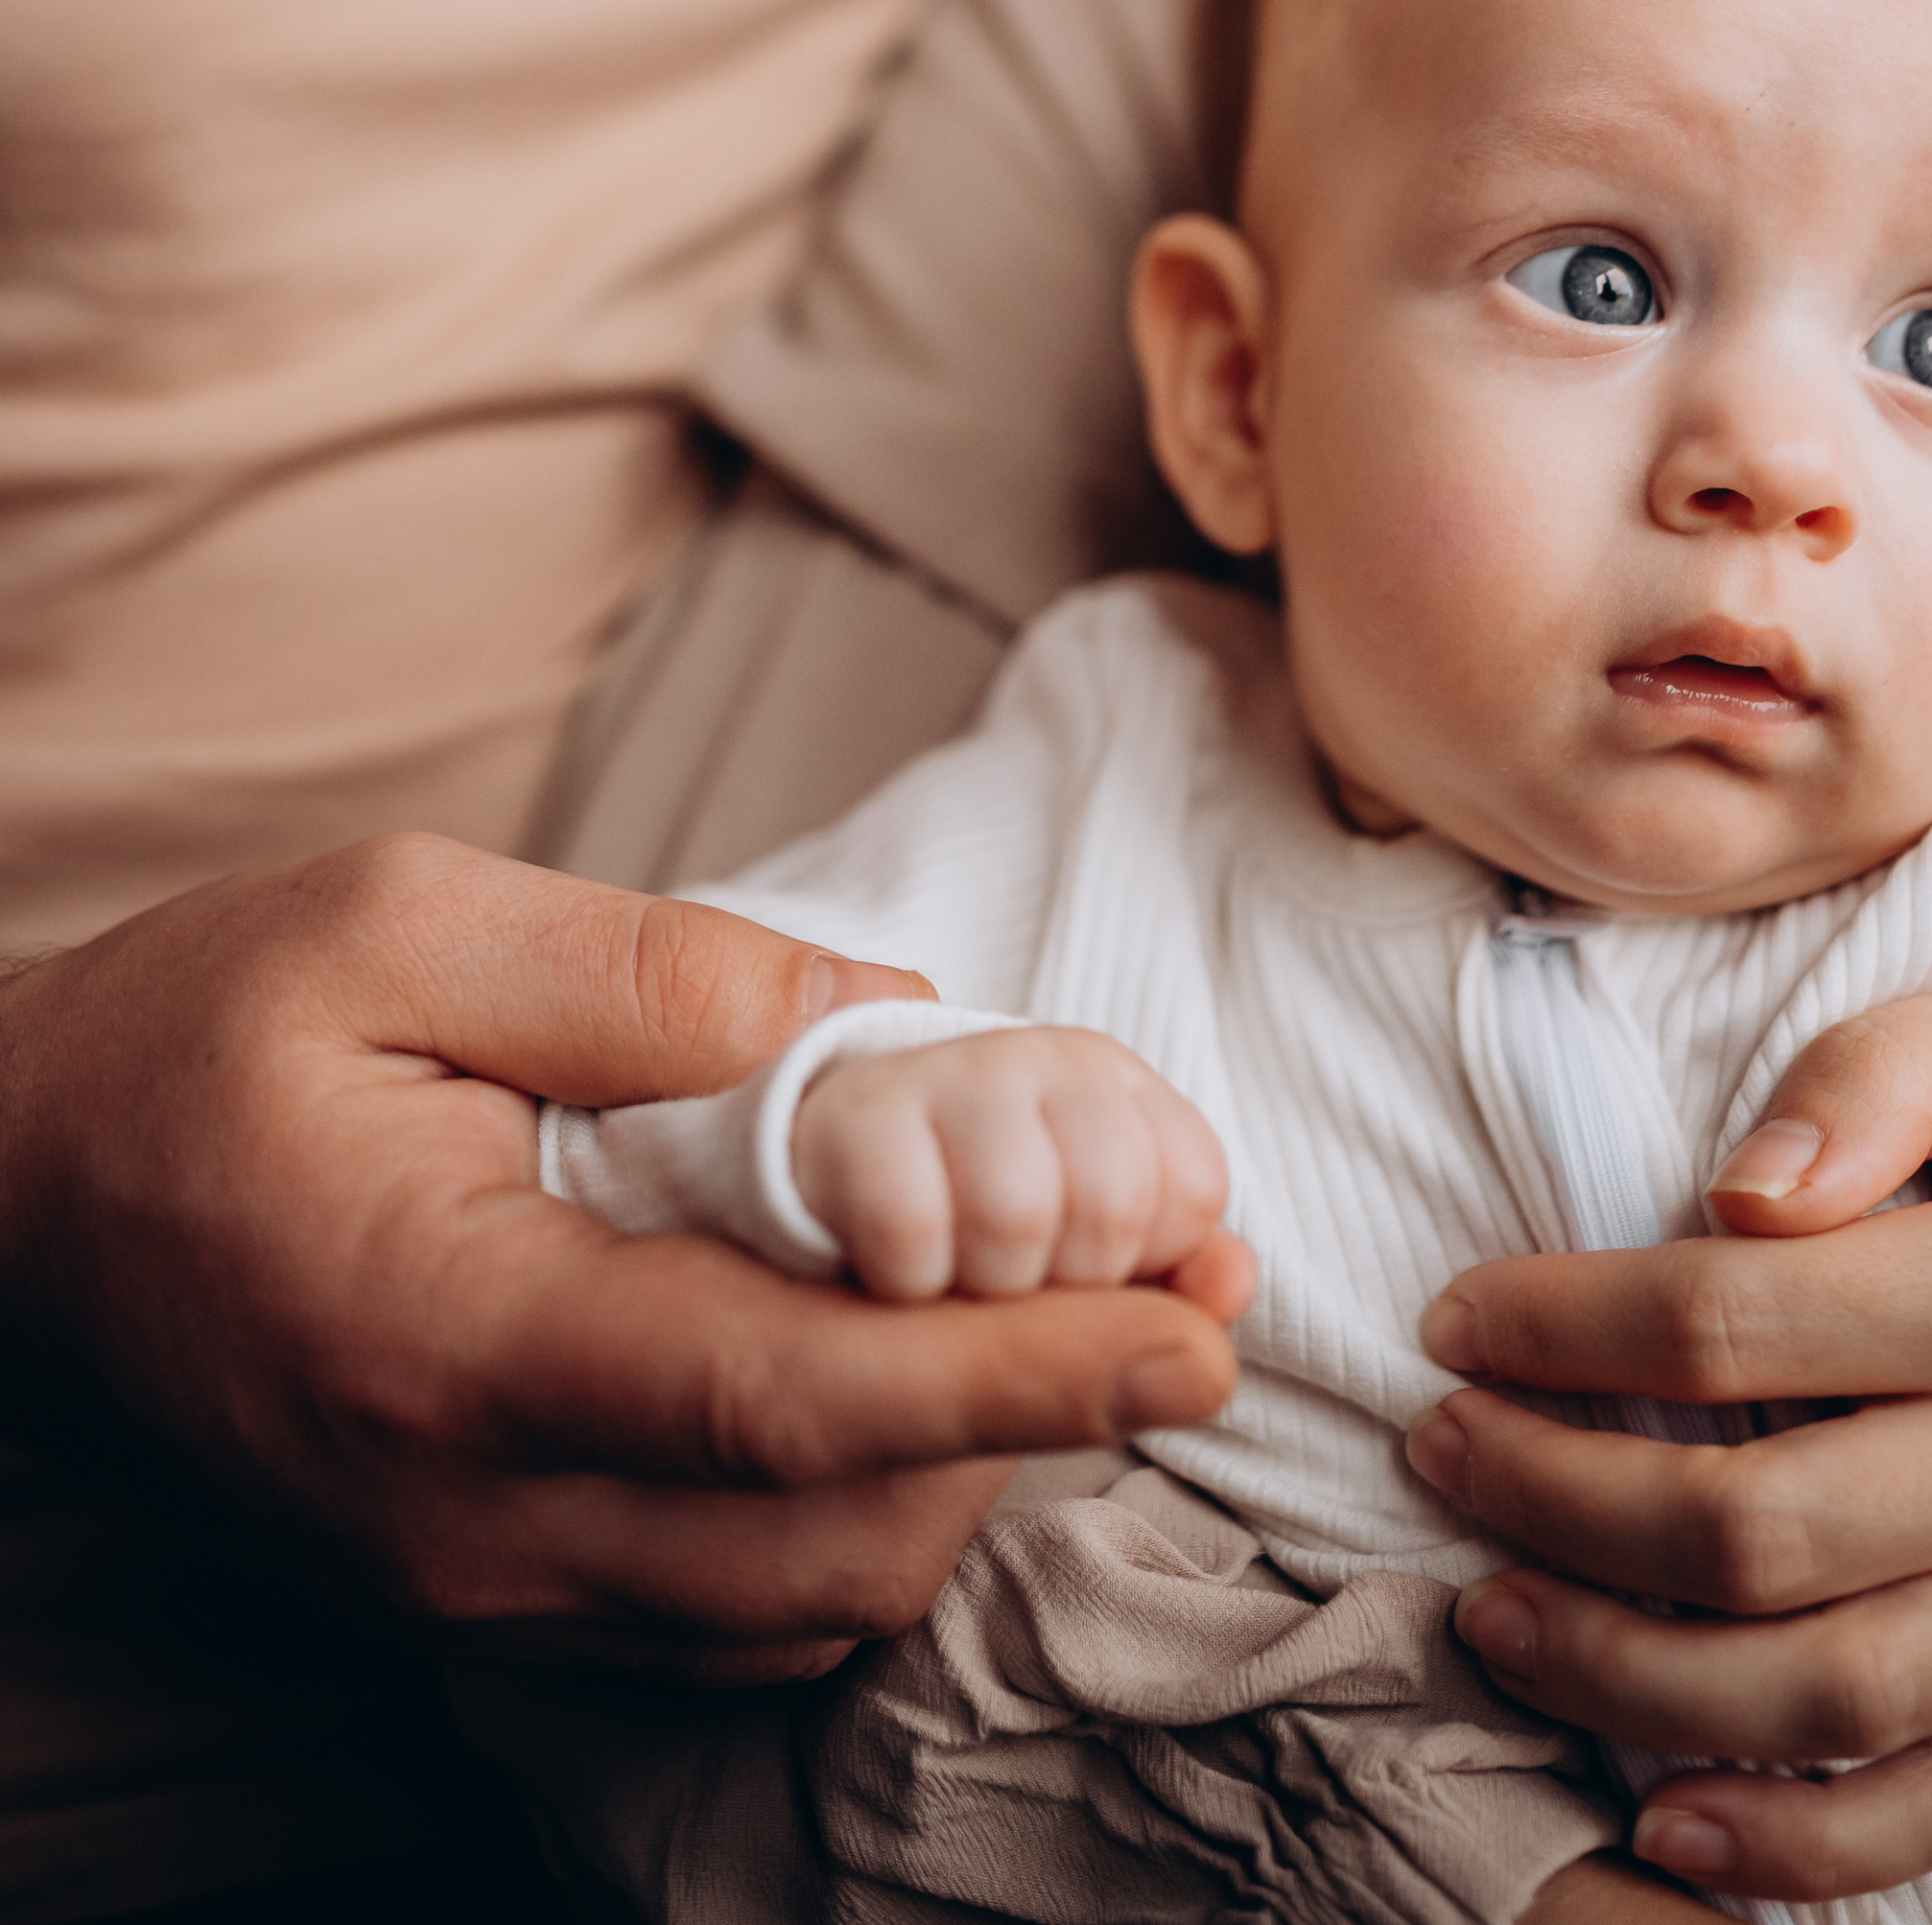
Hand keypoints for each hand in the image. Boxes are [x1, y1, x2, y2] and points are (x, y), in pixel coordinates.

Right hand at [0, 836, 1243, 1675]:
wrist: (19, 1198)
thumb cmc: (202, 1036)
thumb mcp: (400, 920)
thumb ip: (655, 973)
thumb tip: (893, 1026)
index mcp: (451, 1333)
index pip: (787, 1399)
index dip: (1015, 1374)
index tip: (1197, 1324)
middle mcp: (474, 1512)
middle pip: (830, 1532)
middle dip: (1051, 1423)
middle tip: (1205, 1280)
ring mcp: (476, 1583)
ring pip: (801, 1600)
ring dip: (975, 1474)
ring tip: (1106, 1315)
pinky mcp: (484, 1596)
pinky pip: (729, 1618)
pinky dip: (868, 1519)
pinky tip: (933, 1387)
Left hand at [1402, 985, 1931, 1901]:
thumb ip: (1862, 1085)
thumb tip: (1730, 1197)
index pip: (1731, 1323)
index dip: (1561, 1327)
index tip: (1456, 1317)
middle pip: (1753, 1530)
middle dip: (1556, 1500)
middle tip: (1442, 1454)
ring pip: (1824, 1694)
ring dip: (1628, 1676)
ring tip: (1495, 1612)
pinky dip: (1802, 1846)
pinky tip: (1667, 1819)